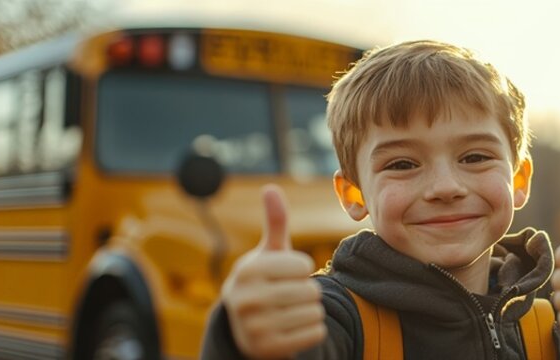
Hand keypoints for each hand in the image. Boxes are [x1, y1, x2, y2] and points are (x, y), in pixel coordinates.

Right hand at [222, 185, 325, 358]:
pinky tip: (295, 326)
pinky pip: (316, 334)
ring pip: (315, 313)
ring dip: (311, 310)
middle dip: (308, 291)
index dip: (302, 268)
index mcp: (247, 271)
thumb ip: (274, 222)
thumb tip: (270, 188)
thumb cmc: (264, 280)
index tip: (287, 274)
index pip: (303, 266)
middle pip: (310, 291)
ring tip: (292, 310)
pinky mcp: (268, 349)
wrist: (243, 327)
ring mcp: (255, 328)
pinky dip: (313, 329)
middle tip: (291, 295)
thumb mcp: (268, 252)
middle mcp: (246, 300)